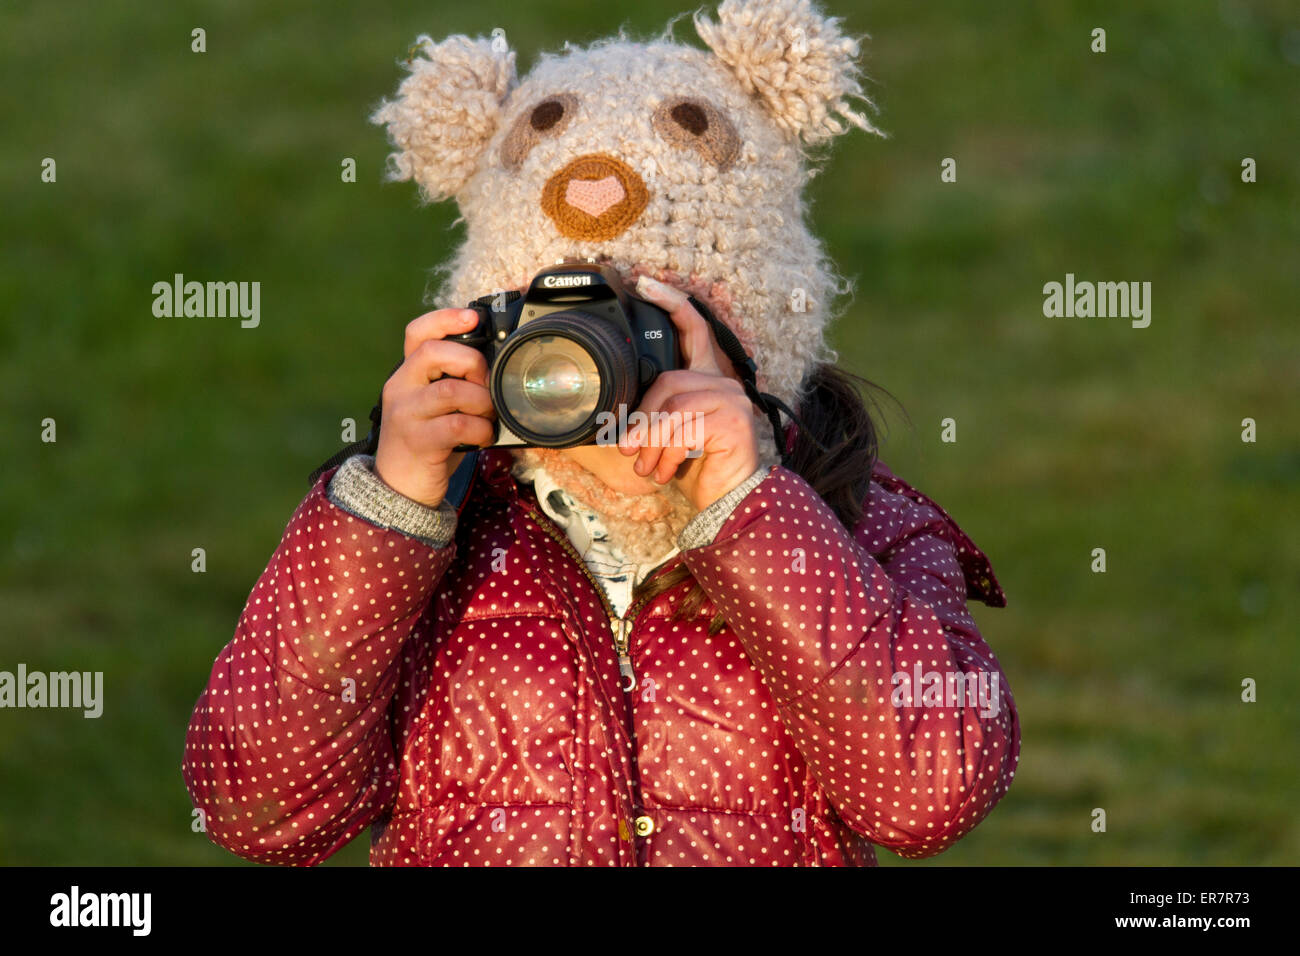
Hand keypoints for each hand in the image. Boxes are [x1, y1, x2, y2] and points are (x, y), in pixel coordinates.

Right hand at [372, 308, 495, 507]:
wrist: (398, 488)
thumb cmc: (427, 442)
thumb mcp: (433, 406)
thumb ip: (452, 382)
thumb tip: (494, 364)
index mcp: (406, 375)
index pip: (417, 333)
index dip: (444, 318)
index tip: (473, 316)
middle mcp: (400, 389)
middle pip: (434, 353)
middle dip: (472, 363)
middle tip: (485, 384)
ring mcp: (406, 415)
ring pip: (451, 390)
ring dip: (481, 401)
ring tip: (488, 414)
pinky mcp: (419, 442)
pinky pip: (458, 424)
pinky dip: (480, 429)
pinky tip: (483, 436)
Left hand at [620, 276, 759, 510]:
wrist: (724, 503)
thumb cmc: (692, 468)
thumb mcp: (662, 436)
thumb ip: (649, 413)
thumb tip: (611, 412)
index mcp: (706, 377)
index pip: (693, 328)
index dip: (672, 303)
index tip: (646, 284)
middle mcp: (723, 382)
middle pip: (668, 379)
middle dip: (642, 418)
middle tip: (627, 449)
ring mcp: (732, 399)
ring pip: (673, 406)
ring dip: (651, 442)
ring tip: (646, 467)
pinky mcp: (734, 420)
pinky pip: (684, 427)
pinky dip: (667, 453)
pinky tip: (666, 471)